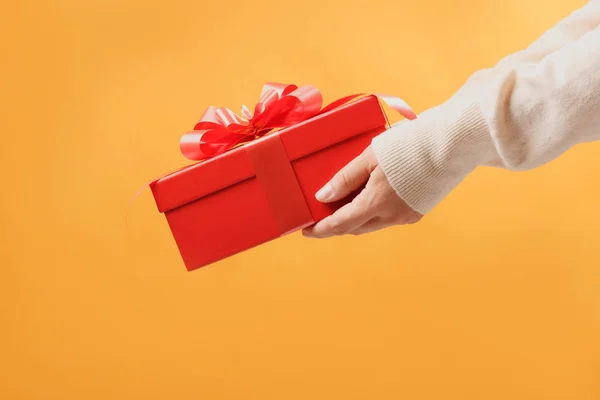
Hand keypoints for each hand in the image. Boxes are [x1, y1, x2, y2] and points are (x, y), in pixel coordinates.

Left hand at [302, 146, 422, 237]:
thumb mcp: (369, 157)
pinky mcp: (418, 211)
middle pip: (356, 227)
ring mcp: (407, 215)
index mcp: (377, 203)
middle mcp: (392, 216)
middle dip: (337, 224)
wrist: (451, 143)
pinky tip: (369, 198)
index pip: (341, 225)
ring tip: (343, 203)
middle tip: (322, 214)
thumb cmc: (408, 144)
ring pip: (373, 224)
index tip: (306, 231)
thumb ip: (345, 179)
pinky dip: (374, 212)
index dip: (321, 230)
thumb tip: (323, 197)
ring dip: (356, 218)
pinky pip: (388, 218)